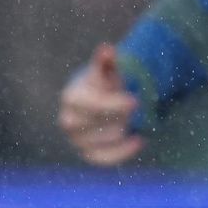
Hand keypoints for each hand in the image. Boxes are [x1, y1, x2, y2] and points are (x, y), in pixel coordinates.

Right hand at [58, 43, 144, 165]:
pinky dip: (123, 151)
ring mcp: (76, 139)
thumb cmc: (105, 84)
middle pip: (98, 123)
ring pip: (105, 139)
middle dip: (120, 115)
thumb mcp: (107, 71)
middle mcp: (68, 120)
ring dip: (123, 128)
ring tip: (132, 118)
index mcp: (71, 97)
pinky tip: (139, 139)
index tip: (135, 102)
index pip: (90, 105)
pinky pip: (104, 159)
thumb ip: (106, 62)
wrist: (102, 101)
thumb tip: (107, 48)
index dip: (113, 105)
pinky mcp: (88, 154)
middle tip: (134, 106)